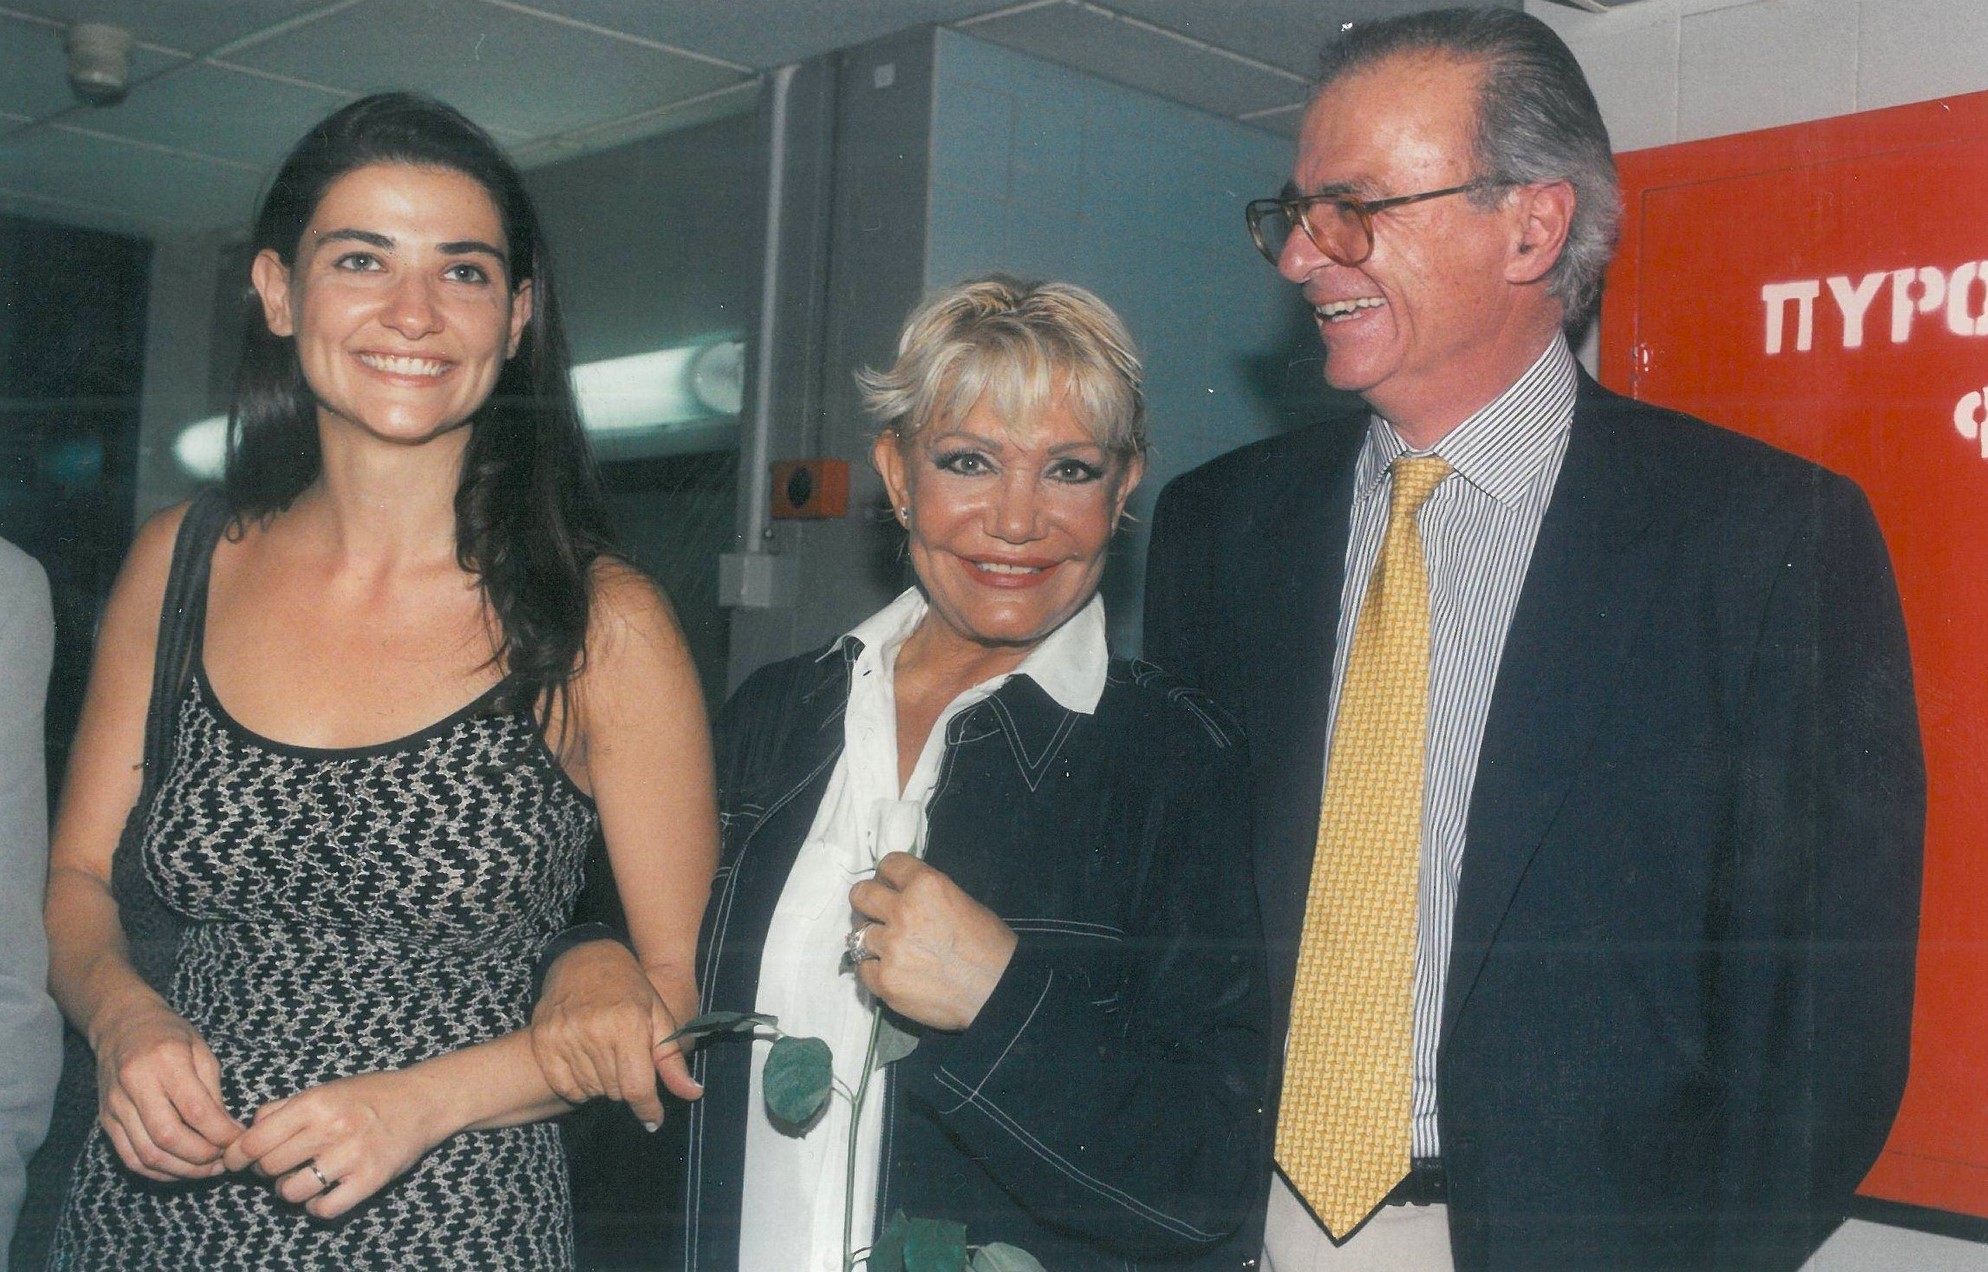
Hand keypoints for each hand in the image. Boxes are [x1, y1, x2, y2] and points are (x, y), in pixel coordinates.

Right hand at [92, 998, 244, 1180]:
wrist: (122, 1024)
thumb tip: (230, 1131)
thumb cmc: (169, 1034)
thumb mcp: (201, 1051)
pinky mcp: (106, 1120)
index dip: (221, 1134)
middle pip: (169, 1137)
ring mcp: (116, 1105)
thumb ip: (214, 1092)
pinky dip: (157, 1171)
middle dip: (202, 1157)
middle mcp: (136, 1084)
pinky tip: (180, 1170)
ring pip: (148, 1154)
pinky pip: (130, 1157)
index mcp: (166, 1061)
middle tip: (225, 1160)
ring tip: (207, 1169)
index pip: (196, 1110)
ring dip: (182, 1170)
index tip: (239, 1141)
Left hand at [223, 1070, 441, 1219]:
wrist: (422, 1102)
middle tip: (278, 1165)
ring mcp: (352, 1157)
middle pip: (268, 1167)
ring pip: (291, 1192)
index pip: (255, 1140)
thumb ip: (283, 1108)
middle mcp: (331, 1129)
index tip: (233, 1162)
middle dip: (265, 1170)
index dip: (235, 1156)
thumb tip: (246, 1134)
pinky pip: (323, 1209)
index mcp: (316, 1102)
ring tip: (300, 1179)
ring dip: (288, 1190)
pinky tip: (322, 1193)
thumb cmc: (369, 1095)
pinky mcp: (369, 1180)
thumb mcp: (325, 1089)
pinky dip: (315, 1207)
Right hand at [531, 941, 701, 1129]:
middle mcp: (594, 1031)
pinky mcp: (543, 1040)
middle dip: (627, 1088)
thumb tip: (693, 1094)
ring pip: (591, 1091)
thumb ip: (672, 1060)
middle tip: (628, 1065)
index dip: (648, 1109)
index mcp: (627, 1025)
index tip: (653, 1119)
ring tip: (608, 1059)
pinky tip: (588, 1066)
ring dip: (604, 1085)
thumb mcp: (659, 1018)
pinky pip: (565, 1086)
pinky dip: (579, 1086)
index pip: (636, 1088)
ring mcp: (564, 1036)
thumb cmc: (631, 990)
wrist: (587, 960)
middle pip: (614, 1092)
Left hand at [848, 853, 1016, 1030]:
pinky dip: (875, 970)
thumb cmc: (990, 946)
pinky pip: (862, 968)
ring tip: (893, 951)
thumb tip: (902, 896)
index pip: (889, 864)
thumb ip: (927, 896)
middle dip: (868, 902)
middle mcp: (903, 911)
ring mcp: (891, 948)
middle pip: (860, 894)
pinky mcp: (885, 980)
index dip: (888, 875)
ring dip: (874, 940)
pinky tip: (894, 973)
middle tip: (878, 915)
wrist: (998, 992)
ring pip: (859, 934)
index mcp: (926, 885)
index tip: (890, 886)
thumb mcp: (963, 902)